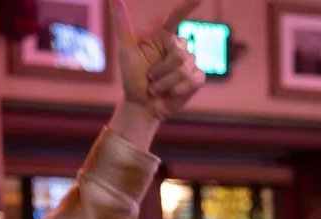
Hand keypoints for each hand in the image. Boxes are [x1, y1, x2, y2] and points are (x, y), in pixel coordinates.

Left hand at [110, 0, 205, 121]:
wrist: (141, 105)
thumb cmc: (132, 78)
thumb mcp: (126, 51)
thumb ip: (123, 25)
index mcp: (163, 38)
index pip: (177, 17)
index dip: (187, 7)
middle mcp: (178, 48)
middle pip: (180, 51)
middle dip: (162, 68)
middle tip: (150, 77)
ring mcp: (190, 64)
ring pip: (185, 68)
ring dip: (166, 82)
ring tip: (157, 88)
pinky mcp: (197, 79)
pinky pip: (195, 79)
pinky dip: (180, 89)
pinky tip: (172, 93)